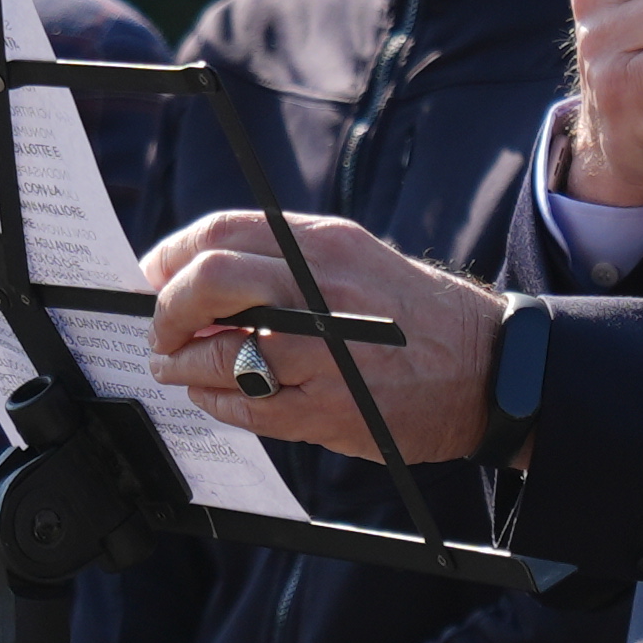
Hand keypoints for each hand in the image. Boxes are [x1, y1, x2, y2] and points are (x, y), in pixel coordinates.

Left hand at [137, 209, 502, 462]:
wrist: (487, 368)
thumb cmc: (412, 314)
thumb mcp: (354, 260)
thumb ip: (283, 261)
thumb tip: (201, 274)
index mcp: (323, 244)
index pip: (221, 234)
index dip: (171, 256)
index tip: (155, 276)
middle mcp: (320, 291)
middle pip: (208, 283)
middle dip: (167, 309)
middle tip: (162, 328)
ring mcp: (323, 352)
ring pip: (217, 352)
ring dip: (180, 362)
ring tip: (174, 365)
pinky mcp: (328, 408)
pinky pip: (244, 405)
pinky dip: (214, 401)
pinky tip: (213, 396)